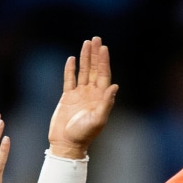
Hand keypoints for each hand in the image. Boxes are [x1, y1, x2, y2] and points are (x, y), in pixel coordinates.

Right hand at [47, 36, 118, 159]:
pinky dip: (70, 69)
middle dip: (95, 54)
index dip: (104, 61)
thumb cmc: (84, 134)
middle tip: (96, 39)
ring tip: (86, 43)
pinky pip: (69, 80)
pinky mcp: (67, 97)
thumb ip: (106, 103)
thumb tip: (115, 86)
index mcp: (100, 98)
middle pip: (95, 69)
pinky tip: (71, 59)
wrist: (67, 143)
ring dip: (85, 58)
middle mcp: (91, 93)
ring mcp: (79, 94)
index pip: (104, 75)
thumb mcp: (98, 119)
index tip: (103, 47)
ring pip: (83, 71)